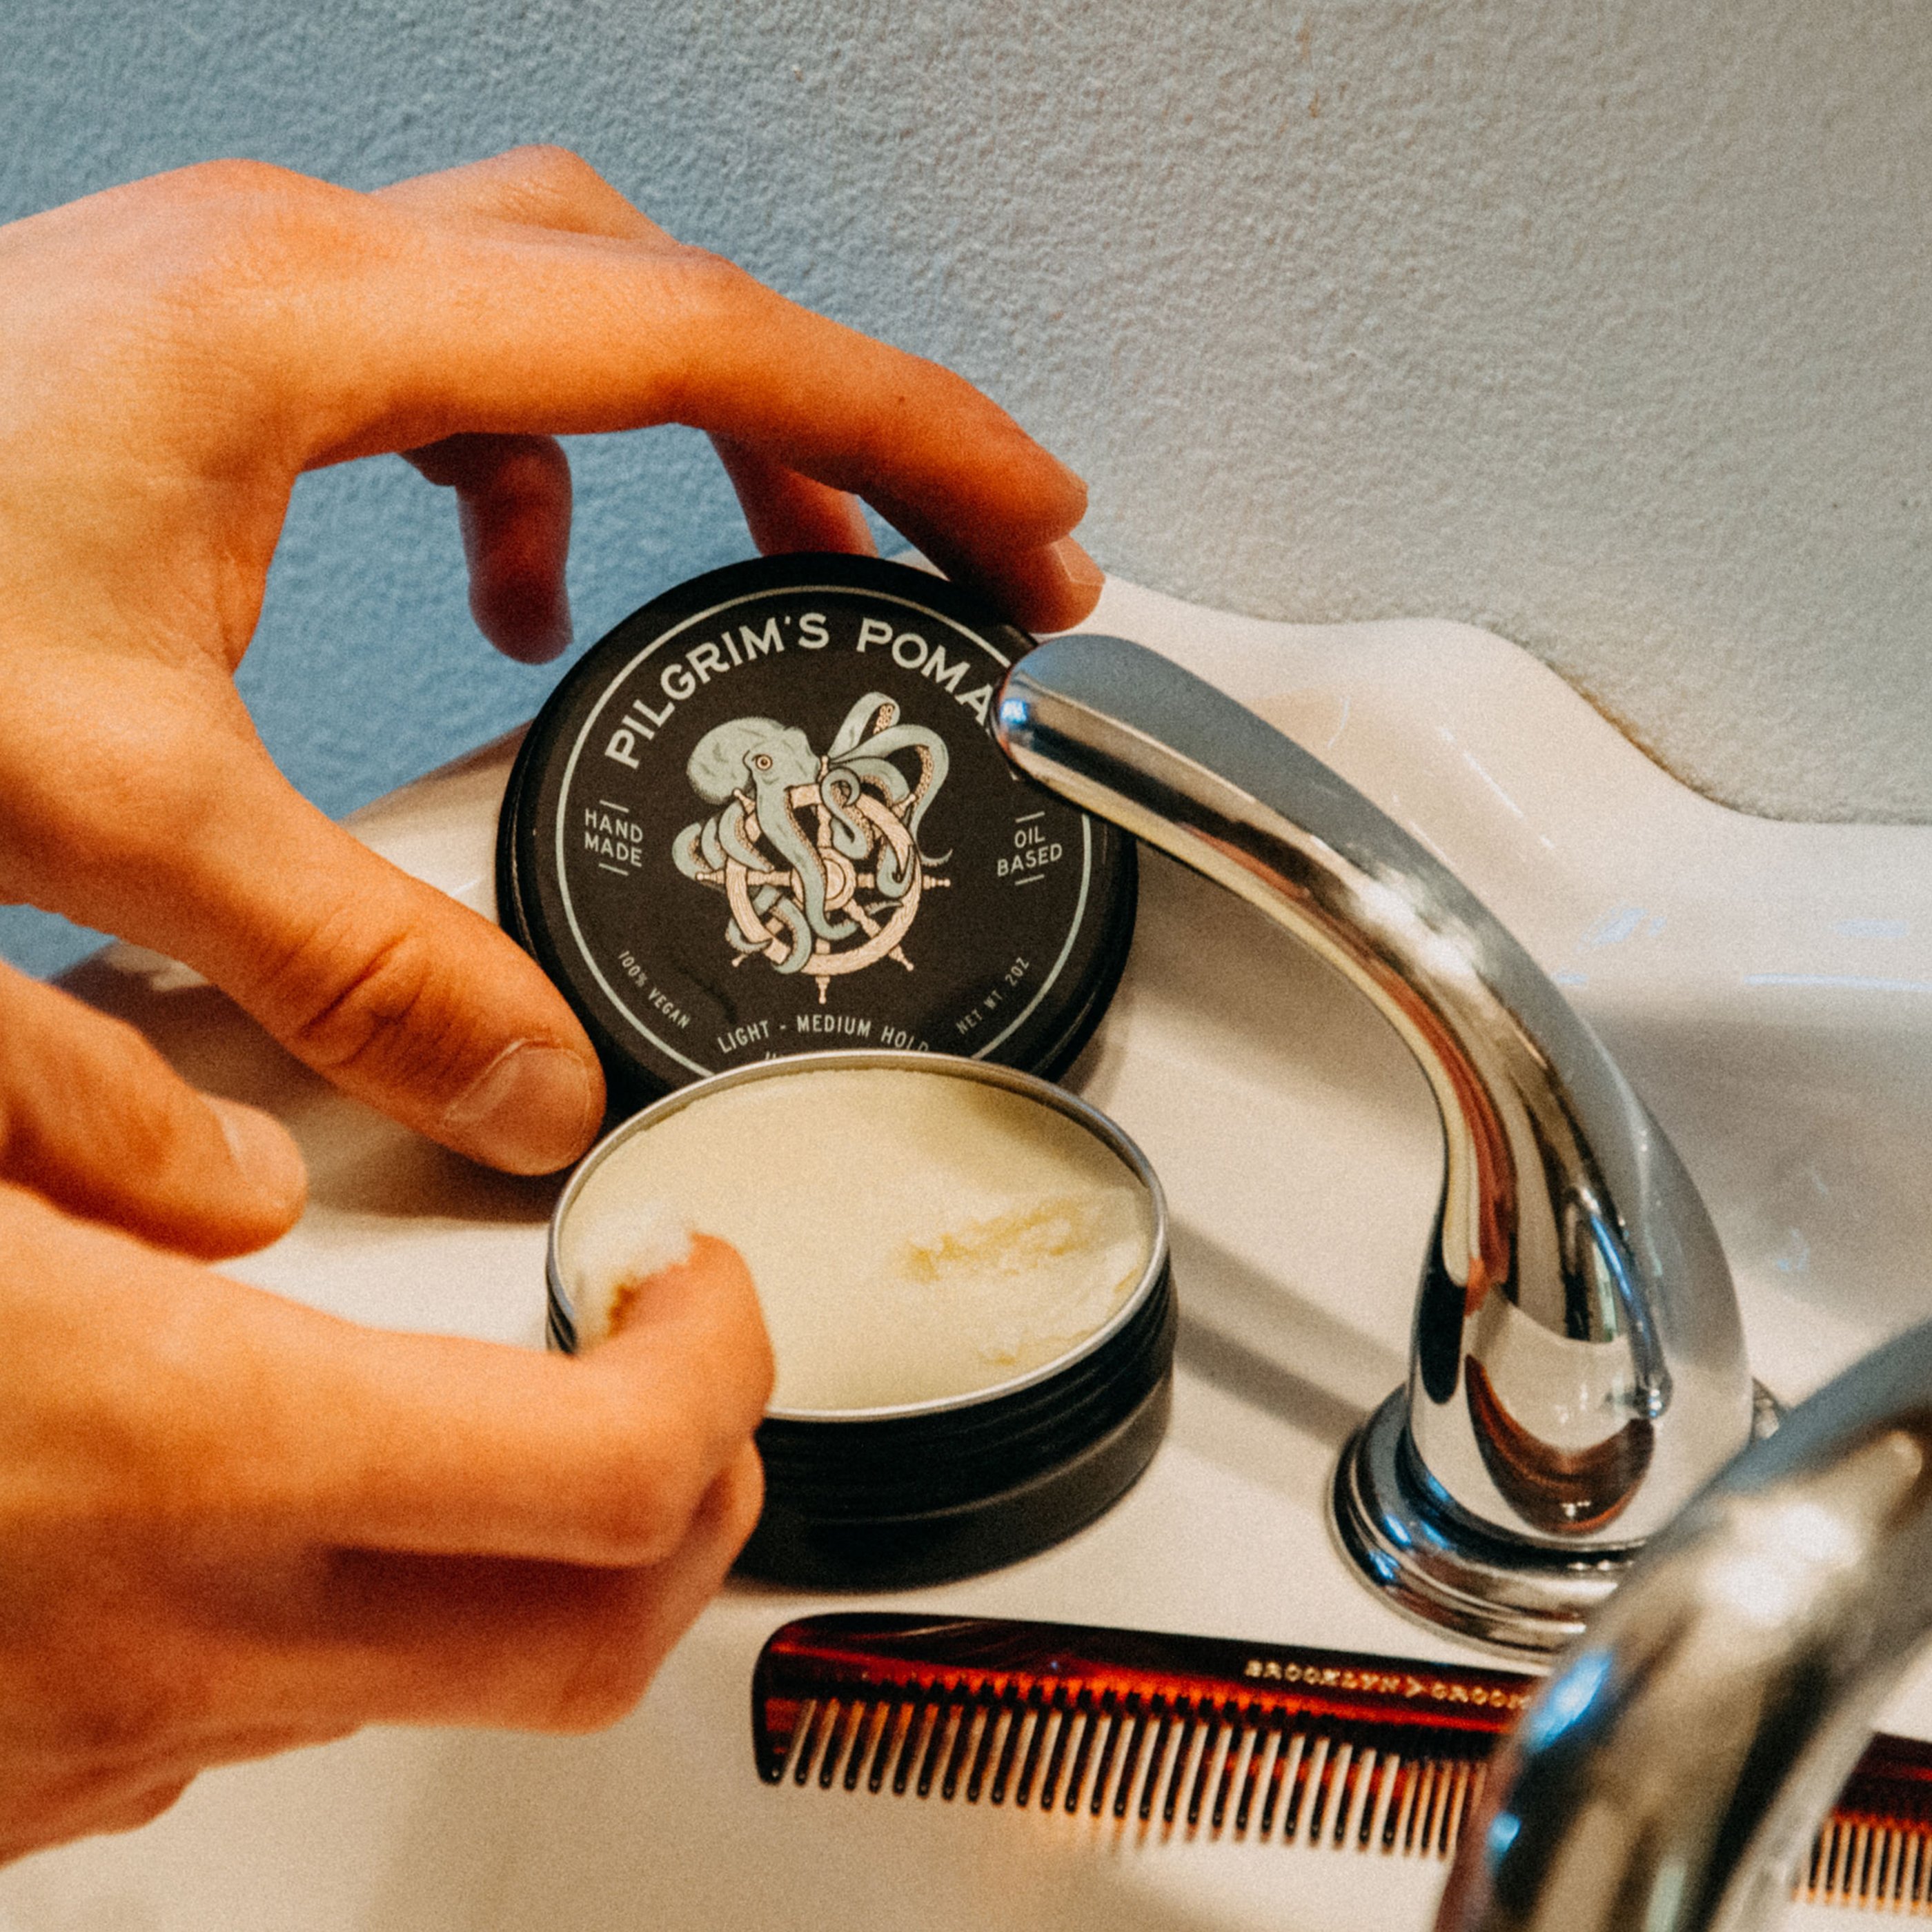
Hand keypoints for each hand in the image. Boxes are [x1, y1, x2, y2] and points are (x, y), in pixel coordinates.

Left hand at [0, 147, 1101, 1174]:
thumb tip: (521, 1087)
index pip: (705, 347)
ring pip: (569, 320)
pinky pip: (453, 386)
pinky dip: (546, 480)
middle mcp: (296, 285)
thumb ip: (341, 964)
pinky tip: (534, 587)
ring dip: (708, 441)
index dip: (907, 437)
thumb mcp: (104, 805)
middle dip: (845, 428)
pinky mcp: (210, 366)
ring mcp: (249, 309)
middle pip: (666, 301)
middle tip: (957, 553)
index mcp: (312, 338)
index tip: (1034, 527)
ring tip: (794, 566)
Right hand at [0, 1171, 770, 1861]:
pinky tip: (239, 1504)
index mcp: (191, 1446)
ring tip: (459, 1406)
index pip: (610, 1472)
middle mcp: (182, 1634)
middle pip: (593, 1637)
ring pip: (422, 1677)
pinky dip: (321, 1601)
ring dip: (504, 1550)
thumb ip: (106, 1112)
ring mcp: (112, 1746)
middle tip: (673, 1360)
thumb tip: (254, 1185)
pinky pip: (255, 1709)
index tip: (697, 1279)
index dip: (721, 1366)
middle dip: (699, 1491)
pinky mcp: (40, 1795)